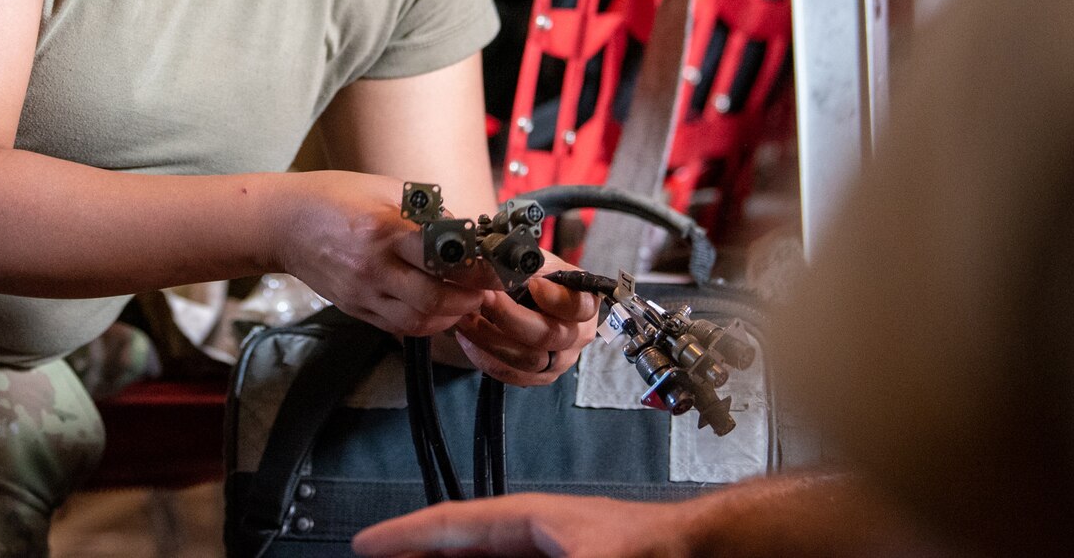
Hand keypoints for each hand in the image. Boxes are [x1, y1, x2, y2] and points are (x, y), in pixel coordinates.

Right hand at [276, 171, 485, 337]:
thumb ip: (427, 212)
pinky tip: (436, 308)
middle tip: (485, 289)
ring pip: (419, 321)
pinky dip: (425, 322)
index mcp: (384, 230)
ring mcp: (362, 293)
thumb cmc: (334, 196)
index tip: (499, 266)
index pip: (444, 258)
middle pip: (436, 299)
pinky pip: (399, 326)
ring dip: (450, 316)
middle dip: (470, 299)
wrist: (282, 223)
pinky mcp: (355, 308)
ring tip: (464, 301)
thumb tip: (465, 232)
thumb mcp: (384, 188)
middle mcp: (374, 267)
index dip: (479, 267)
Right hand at [352, 491, 706, 557]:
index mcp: (527, 520)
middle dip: (421, 555)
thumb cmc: (657, 547)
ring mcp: (553, 553)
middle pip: (460, 547)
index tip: (366, 543)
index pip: (449, 524)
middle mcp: (535, 535)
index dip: (403, 535)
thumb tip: (470, 553)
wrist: (706, 550)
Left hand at [439, 257, 599, 386]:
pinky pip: (511, 373)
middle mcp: (576, 336)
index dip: (556, 298)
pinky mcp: (538, 375)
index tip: (533, 284)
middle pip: (549, 336)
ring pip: (528, 359)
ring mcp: (559, 360)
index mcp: (583, 303)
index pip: (580, 306)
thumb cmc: (531, 276)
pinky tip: (467, 336)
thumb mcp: (533, 262)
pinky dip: (484, 356)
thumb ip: (525, 264)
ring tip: (466, 318)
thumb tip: (499, 263)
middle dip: (510, 316)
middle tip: (483, 296)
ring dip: (491, 338)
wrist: (522, 299)